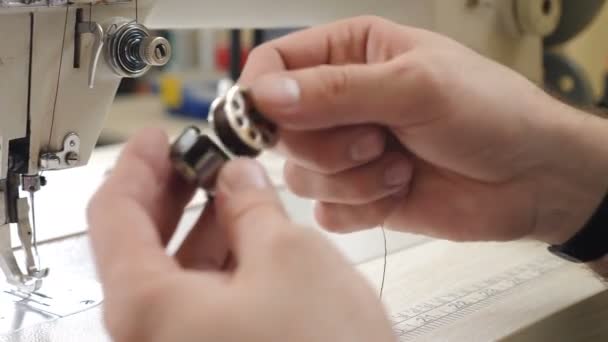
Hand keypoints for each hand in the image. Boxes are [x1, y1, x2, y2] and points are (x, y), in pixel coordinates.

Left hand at [87, 128, 394, 341]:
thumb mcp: (289, 257)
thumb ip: (252, 207)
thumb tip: (239, 179)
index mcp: (147, 308)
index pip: (113, 214)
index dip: (137, 164)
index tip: (157, 138)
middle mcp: (151, 337)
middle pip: (139, 244)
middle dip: (171, 191)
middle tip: (198, 153)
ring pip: (173, 272)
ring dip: (200, 222)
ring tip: (231, 185)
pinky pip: (200, 297)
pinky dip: (220, 258)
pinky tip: (248, 234)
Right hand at [240, 16, 607, 244]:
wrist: (531, 178)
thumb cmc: (489, 113)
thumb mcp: (416, 86)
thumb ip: (337, 90)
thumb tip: (264, 95)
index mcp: (350, 53)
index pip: (274, 66)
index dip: (261, 95)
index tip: (268, 122)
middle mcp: (342, 101)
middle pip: (282, 129)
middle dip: (328, 145)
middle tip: (377, 138)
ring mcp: (347, 150)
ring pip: (302, 174)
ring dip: (352, 178)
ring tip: (400, 164)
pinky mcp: (359, 194)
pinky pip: (327, 210)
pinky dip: (363, 207)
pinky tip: (401, 189)